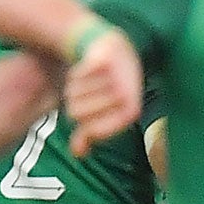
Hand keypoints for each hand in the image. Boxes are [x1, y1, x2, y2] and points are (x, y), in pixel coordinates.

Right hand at [63, 29, 142, 157]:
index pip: (94, 132)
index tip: (89, 121)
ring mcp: (116, 77)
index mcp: (130, 112)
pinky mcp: (105, 60)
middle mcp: (126, 95)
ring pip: (74, 94)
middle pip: (77, 113)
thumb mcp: (103, 111)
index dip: (86, 129)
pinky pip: (77, 75)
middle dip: (76, 105)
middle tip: (86, 96)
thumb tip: (78, 154)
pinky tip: (87, 69)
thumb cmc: (109, 86)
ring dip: (75, 88)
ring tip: (88, 82)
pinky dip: (76, 73)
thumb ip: (90, 133)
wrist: (114, 49)